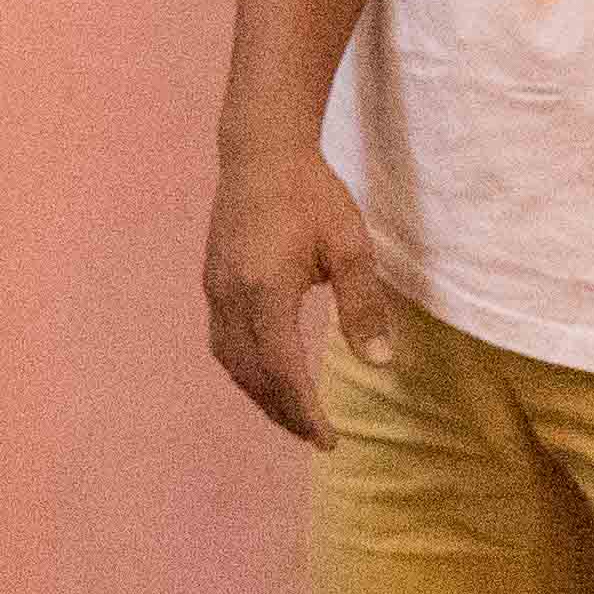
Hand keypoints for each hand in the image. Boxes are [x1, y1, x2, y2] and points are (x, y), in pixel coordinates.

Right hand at [201, 131, 403, 448]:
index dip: (305, 412)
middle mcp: (231, 298)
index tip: (329, 441)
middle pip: (252, 375)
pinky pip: (223, 341)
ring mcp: (215, 289)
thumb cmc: (312, 195)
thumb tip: (381, 362)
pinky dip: (245, 369)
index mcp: (265, 293)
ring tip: (290, 412)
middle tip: (315, 437)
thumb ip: (363, 306)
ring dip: (260, 394)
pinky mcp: (212, 280)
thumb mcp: (350, 248)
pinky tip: (265, 371)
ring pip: (231, 361)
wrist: (260, 152)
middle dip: (283, 411)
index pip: (283, 371)